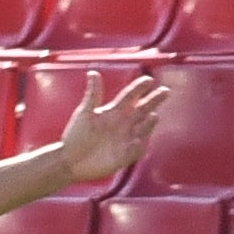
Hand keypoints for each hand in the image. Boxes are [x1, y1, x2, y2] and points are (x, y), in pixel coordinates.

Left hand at [57, 71, 172, 184]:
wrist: (69, 161)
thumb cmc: (76, 136)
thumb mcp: (85, 113)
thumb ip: (93, 94)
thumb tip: (92, 72)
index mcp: (114, 111)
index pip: (130, 96)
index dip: (139, 88)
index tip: (148, 80)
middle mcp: (124, 124)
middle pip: (142, 109)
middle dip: (154, 100)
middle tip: (165, 91)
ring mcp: (126, 139)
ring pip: (143, 128)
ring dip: (149, 123)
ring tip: (153, 115)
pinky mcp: (124, 156)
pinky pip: (135, 150)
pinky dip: (138, 146)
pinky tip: (138, 141)